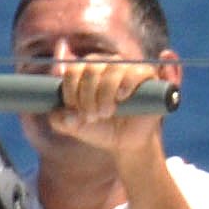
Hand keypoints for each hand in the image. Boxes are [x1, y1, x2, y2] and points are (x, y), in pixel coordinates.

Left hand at [35, 57, 173, 171]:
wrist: (125, 143)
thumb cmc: (100, 129)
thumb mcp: (74, 127)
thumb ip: (60, 121)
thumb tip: (65, 115)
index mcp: (87, 71)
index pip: (74, 68)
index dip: (71, 88)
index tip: (74, 108)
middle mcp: (108, 65)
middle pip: (92, 67)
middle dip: (88, 95)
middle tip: (91, 116)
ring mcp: (128, 69)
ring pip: (114, 68)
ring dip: (106, 93)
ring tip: (106, 113)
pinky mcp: (148, 78)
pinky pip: (139, 70)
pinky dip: (129, 82)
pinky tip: (122, 97)